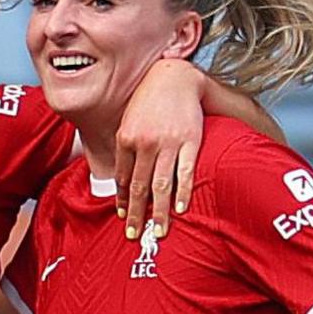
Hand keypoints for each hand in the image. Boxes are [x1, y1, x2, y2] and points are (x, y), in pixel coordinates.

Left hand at [115, 60, 204, 239]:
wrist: (175, 78)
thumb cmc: (149, 101)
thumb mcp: (129, 121)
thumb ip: (125, 147)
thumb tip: (122, 177)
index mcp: (126, 139)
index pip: (122, 178)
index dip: (122, 199)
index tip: (123, 216)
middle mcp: (144, 143)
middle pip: (139, 186)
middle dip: (136, 213)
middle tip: (134, 235)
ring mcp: (168, 143)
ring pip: (160, 184)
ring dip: (158, 211)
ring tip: (157, 232)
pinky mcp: (190, 140)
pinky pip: (185, 172)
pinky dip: (182, 192)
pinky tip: (179, 209)